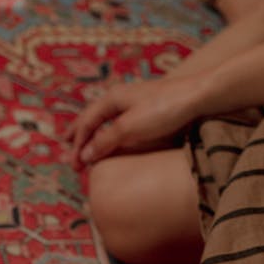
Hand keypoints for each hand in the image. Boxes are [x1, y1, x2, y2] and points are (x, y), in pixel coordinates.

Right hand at [67, 76, 199, 169]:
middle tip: (65, 142)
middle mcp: (120, 98)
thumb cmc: (163, 110)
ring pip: (105, 118)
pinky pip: (119, 121)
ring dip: (93, 131)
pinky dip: (109, 130)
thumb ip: (105, 141)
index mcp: (112, 99)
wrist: (198, 98)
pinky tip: (112, 134)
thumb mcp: (129, 128)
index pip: (86, 123)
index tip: (74, 166)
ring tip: (85, 139)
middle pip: (92, 117)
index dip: (77, 145)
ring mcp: (134, 103)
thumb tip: (85, 155)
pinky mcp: (148, 109)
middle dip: (78, 131)